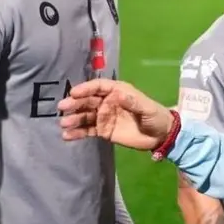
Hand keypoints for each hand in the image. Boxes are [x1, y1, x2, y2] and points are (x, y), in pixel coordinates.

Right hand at [57, 79, 172, 150]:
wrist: (160, 135)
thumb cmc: (155, 116)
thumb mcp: (146, 108)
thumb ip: (132, 102)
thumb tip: (117, 94)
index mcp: (117, 92)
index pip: (99, 87)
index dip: (86, 88)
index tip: (74, 93)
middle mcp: (107, 102)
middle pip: (88, 101)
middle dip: (75, 103)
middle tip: (63, 107)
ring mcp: (104, 117)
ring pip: (85, 116)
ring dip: (74, 119)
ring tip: (64, 124)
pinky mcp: (103, 131)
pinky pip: (88, 130)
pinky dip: (77, 133)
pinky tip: (67, 136)